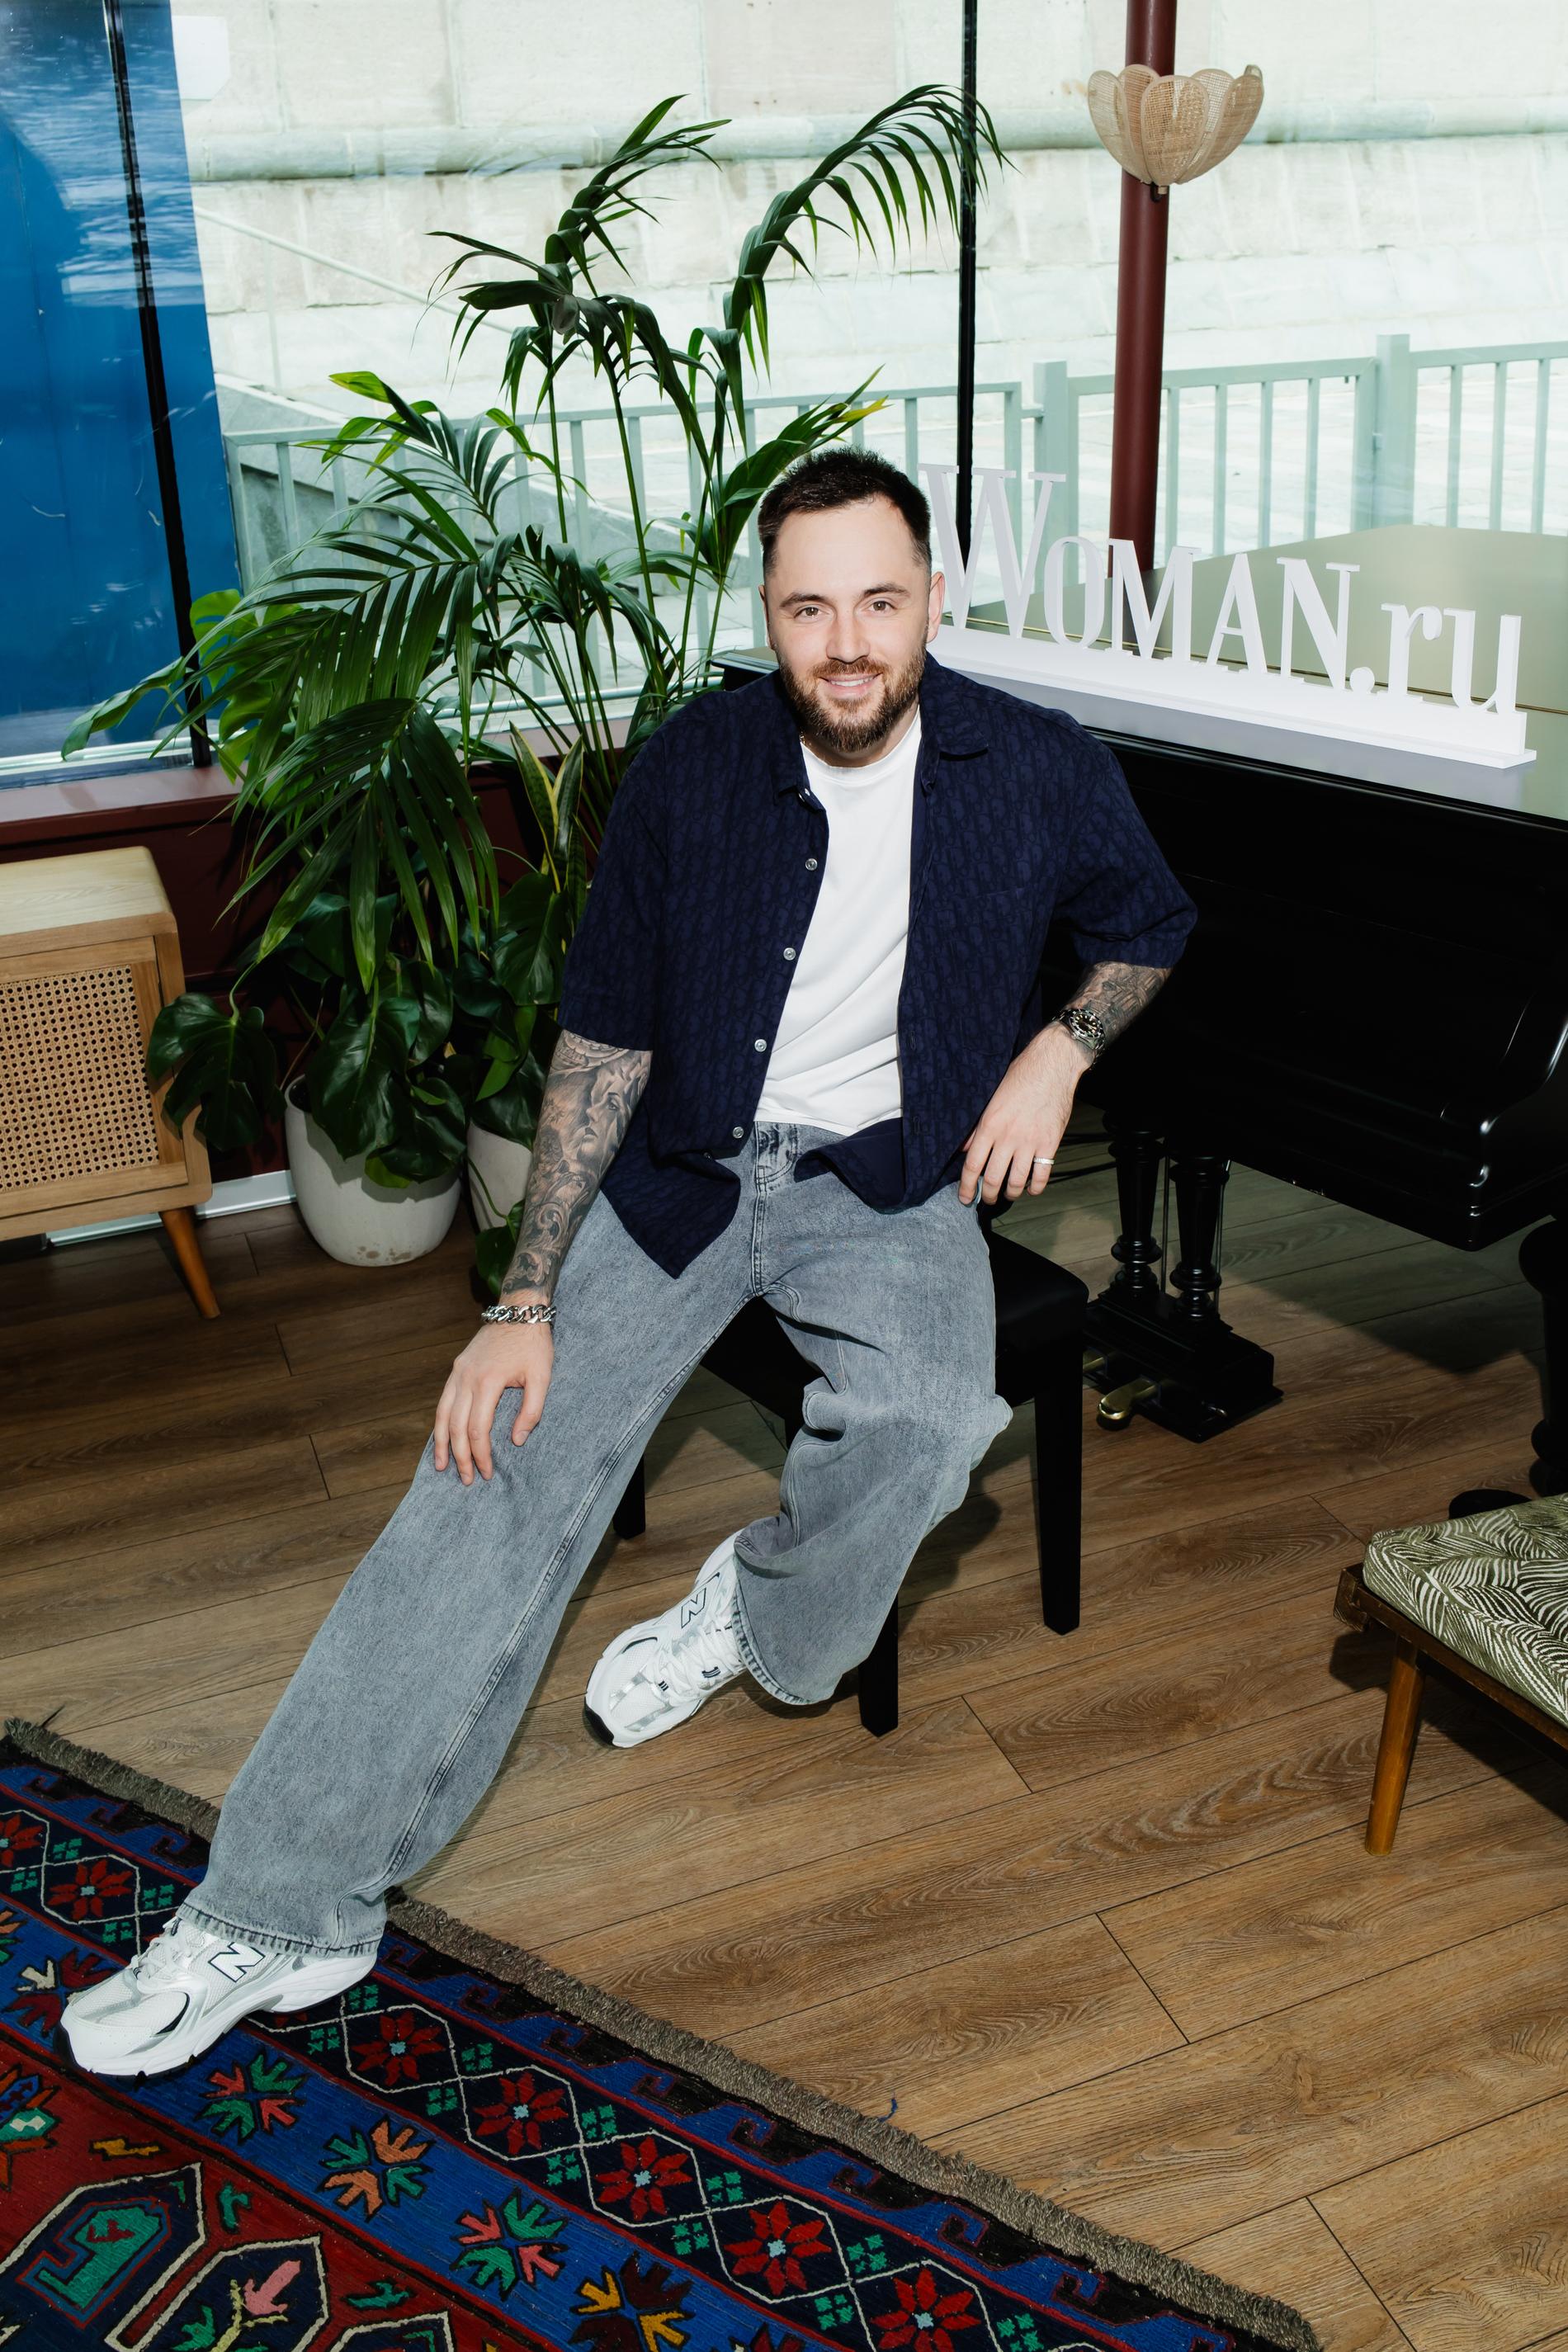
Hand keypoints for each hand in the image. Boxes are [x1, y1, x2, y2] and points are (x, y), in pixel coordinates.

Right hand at [432, 1316, 553, 1483]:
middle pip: (456, 1427)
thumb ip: (532, 1411)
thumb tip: (516, 1441)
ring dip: (441, 1443)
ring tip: (441, 1466)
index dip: (481, 1454)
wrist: (519, 1310)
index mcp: (488, 1382)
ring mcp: (458, 1372)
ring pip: (442, 1415)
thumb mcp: (542, 1377)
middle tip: (467, 1479)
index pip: (478, 1430)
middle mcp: (467, 1378)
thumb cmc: (534, 1344)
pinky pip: (443, 1401)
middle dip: (461, 1457)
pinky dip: (439, 1422)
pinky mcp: (457, 1368)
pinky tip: (440, 1437)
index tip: (488, 1472)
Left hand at [958, 1027, 1086, 1206]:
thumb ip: (977, 1127)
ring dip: (1010, 1193)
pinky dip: (1036, 1187)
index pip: (973, 1165)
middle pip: (993, 1178)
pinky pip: (1042, 1175)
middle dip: (988, 1195)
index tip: (965, 1198)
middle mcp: (1008, 1137)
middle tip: (987, 1199)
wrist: (1051, 1066)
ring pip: (1016, 1181)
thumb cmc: (1020, 1077)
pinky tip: (1031, 1188)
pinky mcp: (1050, 1143)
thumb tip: (965, 1148)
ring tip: (1008, 1194)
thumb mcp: (990, 1098)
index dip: (967, 1187)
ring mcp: (1030, 1142)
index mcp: (989, 1125)